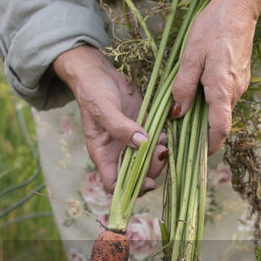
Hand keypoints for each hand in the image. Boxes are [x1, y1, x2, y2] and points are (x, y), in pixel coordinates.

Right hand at [53, 45, 167, 192]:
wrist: (98, 71)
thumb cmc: (93, 90)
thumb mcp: (102, 108)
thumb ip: (120, 127)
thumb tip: (141, 144)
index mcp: (103, 154)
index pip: (114, 185)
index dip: (130, 189)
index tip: (146, 180)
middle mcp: (118, 152)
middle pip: (137, 176)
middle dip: (151, 169)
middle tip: (161, 151)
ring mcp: (132, 141)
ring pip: (150, 160)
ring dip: (160, 155)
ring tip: (164, 139)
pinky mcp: (144, 127)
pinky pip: (157, 142)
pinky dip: (165, 140)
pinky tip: (168, 130)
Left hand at [170, 0, 260, 153]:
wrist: (238, 8)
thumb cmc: (212, 28)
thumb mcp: (190, 57)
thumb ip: (183, 87)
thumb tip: (177, 114)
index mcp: (222, 89)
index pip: (220, 128)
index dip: (209, 145)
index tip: (196, 154)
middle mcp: (236, 91)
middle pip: (219, 121)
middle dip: (200, 129)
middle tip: (177, 129)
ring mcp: (240, 84)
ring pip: (221, 108)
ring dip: (204, 112)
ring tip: (183, 105)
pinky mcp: (240, 77)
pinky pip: (225, 96)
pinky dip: (211, 100)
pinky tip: (197, 87)